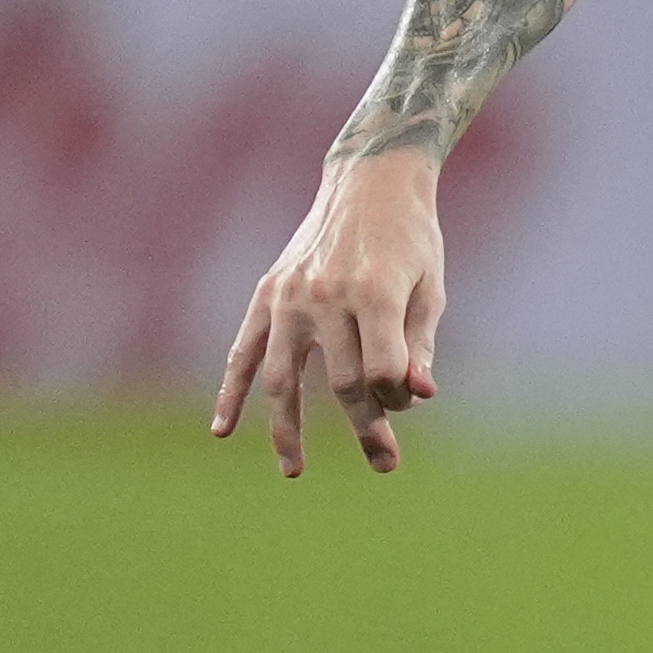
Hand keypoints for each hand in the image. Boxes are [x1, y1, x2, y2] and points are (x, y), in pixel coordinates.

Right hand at [211, 152, 445, 478]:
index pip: (381, 371)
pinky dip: (231, 392)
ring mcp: (289, 296)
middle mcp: (324, 295)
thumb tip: (417, 398)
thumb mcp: (430, 289)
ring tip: (294, 471)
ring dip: (287, 430)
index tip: (408, 399)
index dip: (397, 398)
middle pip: (341, 382)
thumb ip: (418, 345)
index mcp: (372, 292)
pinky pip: (243, 352)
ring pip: (283, 380)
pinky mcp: (267, 294)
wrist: (370, 181)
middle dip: (365, 426)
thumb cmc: (412, 240)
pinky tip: (222, 430)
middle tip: (386, 464)